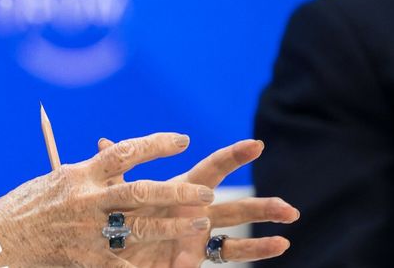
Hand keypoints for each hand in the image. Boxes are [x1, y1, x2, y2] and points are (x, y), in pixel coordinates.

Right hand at [0, 133, 216, 267]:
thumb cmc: (26, 206)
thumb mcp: (55, 181)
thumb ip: (87, 172)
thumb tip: (111, 154)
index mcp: (79, 175)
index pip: (124, 152)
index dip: (155, 144)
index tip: (183, 140)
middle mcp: (86, 199)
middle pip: (140, 191)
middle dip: (176, 191)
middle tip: (206, 192)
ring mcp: (87, 230)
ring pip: (139, 227)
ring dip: (173, 226)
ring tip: (201, 223)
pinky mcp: (86, 258)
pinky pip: (124, 264)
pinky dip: (148, 267)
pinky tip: (172, 266)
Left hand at [95, 137, 298, 266]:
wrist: (111, 248)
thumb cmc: (116, 216)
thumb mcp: (116, 192)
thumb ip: (116, 169)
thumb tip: (103, 140)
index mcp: (181, 189)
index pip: (212, 169)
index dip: (233, 157)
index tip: (257, 144)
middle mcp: (196, 210)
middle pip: (235, 204)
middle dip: (262, 205)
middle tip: (289, 207)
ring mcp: (199, 233)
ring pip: (237, 230)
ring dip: (263, 228)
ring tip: (290, 227)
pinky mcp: (195, 254)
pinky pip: (227, 254)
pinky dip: (254, 249)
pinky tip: (279, 245)